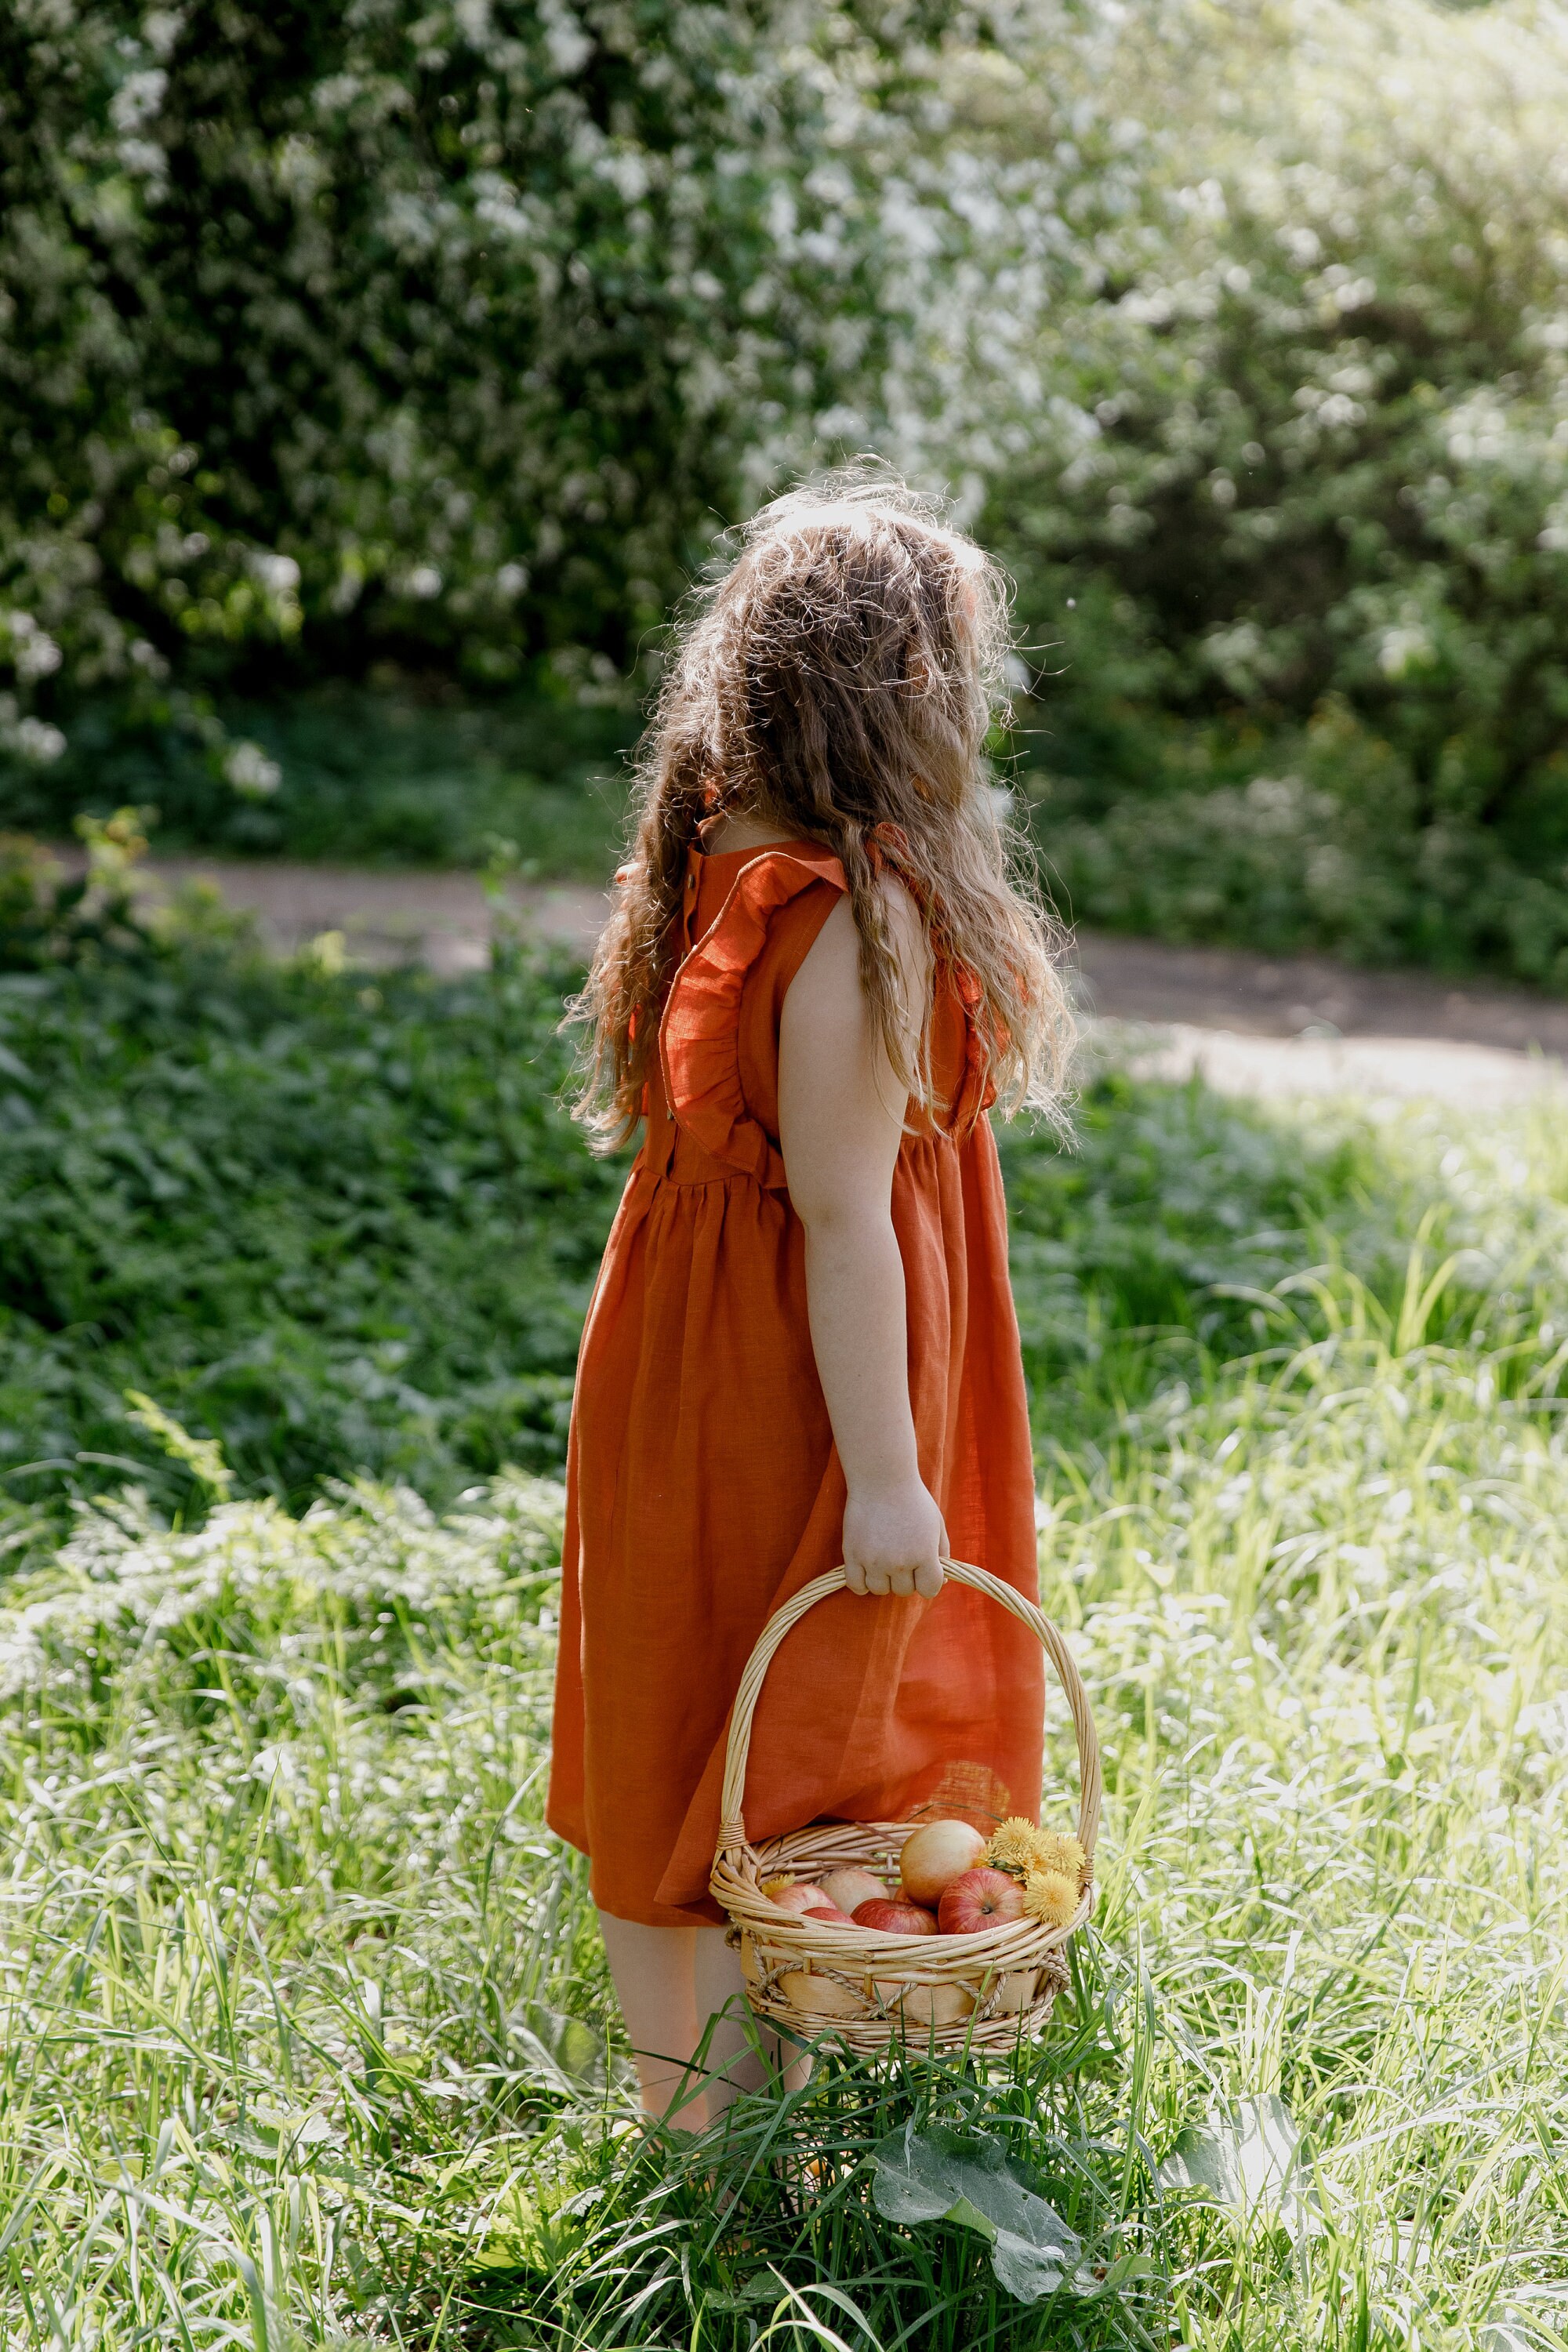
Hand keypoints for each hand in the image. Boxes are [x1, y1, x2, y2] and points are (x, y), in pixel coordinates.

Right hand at [842, 1481, 945, 1598]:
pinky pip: (856, 1586)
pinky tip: (866, 1570)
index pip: (930, 1590)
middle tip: (900, 1557)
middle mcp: (900, 1562)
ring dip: (883, 1580)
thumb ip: (942, 1553)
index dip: (927, 1582)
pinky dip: (862, 1583)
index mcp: (925, 1555)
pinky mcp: (852, 1555)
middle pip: (904, 1591)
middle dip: (905, 1578)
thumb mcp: (936, 1524)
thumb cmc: (913, 1499)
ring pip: (880, 1590)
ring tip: (883, 1560)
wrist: (882, 1479)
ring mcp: (874, 1560)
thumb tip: (941, 1581)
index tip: (922, 1570)